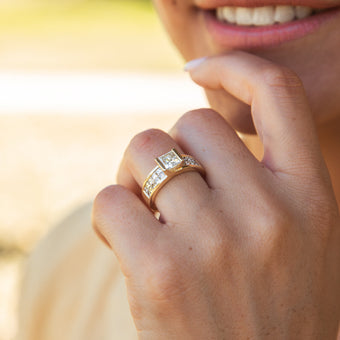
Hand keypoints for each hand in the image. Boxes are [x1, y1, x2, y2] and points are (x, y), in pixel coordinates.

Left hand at [93, 51, 339, 338]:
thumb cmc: (270, 309)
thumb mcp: (293, 237)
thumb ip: (261, 180)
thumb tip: (200, 133)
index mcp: (311, 197)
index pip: (279, 95)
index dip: (235, 68)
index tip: (198, 71)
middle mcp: (268, 212)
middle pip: (189, 123)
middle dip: (169, 146)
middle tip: (164, 184)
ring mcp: (214, 241)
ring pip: (144, 151)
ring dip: (134, 176)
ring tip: (145, 215)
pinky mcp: (161, 271)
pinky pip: (112, 200)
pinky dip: (112, 213)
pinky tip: (127, 243)